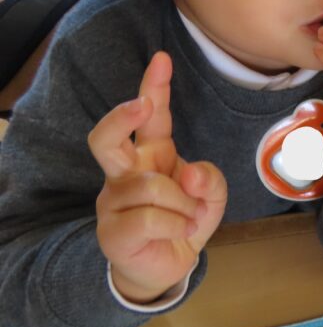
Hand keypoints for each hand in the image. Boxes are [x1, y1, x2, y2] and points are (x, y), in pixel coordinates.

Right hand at [89, 52, 227, 302]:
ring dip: (184, 205)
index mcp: (151, 154)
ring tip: (191, 219)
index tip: (162, 59)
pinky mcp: (112, 231)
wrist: (166, 267)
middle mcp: (125, 172)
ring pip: (152, 187)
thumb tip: (190, 176)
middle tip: (142, 105)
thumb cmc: (184, 221)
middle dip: (122, 116)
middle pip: (105, 137)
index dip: (153, 87)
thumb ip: (211, 179)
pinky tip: (182, 232)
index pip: (150, 116)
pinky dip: (178, 224)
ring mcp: (113, 201)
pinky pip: (151, 217)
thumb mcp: (212, 196)